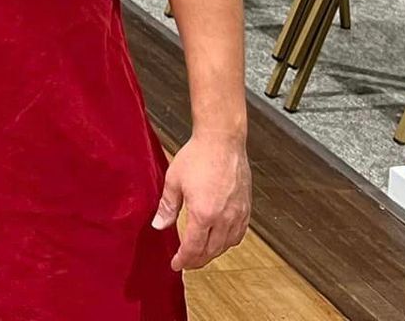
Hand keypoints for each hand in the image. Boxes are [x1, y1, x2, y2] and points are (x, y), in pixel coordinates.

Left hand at [154, 132, 250, 270]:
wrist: (222, 140)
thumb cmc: (198, 156)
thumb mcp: (174, 181)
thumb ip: (167, 206)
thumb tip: (159, 224)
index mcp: (203, 214)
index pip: (193, 248)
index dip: (184, 260)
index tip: (176, 264)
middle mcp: (223, 218)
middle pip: (211, 251)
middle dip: (197, 261)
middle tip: (186, 263)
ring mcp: (237, 214)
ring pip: (226, 245)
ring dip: (212, 253)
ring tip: (201, 254)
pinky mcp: (246, 208)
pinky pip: (239, 234)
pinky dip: (228, 242)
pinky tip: (220, 240)